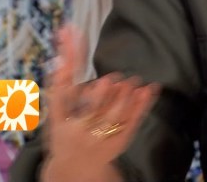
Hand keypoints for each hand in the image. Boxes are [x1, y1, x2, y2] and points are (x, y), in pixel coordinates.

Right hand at [41, 26, 158, 181]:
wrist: (72, 169)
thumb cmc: (64, 131)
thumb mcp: (56, 110)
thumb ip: (63, 78)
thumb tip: (66, 37)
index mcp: (58, 119)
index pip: (60, 91)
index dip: (66, 74)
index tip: (77, 63)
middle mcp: (77, 129)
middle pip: (89, 111)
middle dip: (100, 96)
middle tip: (111, 79)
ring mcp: (99, 138)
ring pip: (113, 116)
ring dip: (123, 97)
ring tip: (131, 81)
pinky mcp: (118, 142)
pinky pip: (133, 121)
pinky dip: (142, 104)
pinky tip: (150, 88)